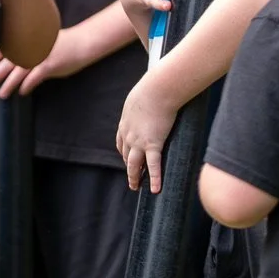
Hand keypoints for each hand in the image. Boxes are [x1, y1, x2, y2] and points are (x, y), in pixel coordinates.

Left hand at [0, 21, 89, 96]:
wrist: (81, 42)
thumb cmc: (61, 43)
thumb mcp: (43, 40)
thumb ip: (28, 47)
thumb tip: (11, 58)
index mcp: (28, 39)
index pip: (7, 47)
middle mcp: (31, 47)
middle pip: (9, 61)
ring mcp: (40, 55)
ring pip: (19, 71)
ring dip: (9, 83)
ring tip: (2, 94)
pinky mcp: (49, 65)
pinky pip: (34, 77)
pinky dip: (26, 85)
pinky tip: (22, 92)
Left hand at [116, 75, 181, 191]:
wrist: (157, 90)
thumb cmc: (152, 88)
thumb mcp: (141, 95)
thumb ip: (143, 102)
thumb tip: (151, 95)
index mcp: (125, 124)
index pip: (121, 143)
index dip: (124, 152)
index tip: (127, 159)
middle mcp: (128, 135)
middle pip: (126, 156)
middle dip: (129, 167)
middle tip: (132, 177)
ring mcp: (139, 142)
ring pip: (134, 164)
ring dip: (135, 177)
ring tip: (136, 187)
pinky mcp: (153, 144)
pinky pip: (153, 165)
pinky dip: (154, 178)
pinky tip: (155, 189)